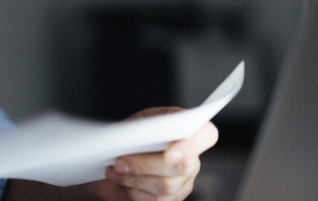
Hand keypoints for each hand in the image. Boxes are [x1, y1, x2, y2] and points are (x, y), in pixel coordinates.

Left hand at [87, 107, 218, 200]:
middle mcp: (191, 157)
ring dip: (135, 179)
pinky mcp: (173, 199)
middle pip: (182, 166)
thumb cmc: (125, 138)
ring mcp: (184, 181)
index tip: (168, 154)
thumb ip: (141, 128)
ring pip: (167, 186)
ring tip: (114, 171)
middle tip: (119, 162)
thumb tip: (138, 136)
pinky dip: (135, 192)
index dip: (192, 145)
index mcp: (185, 130)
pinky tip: (123, 184)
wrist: (111, 162)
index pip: (206, 135)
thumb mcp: (131, 124)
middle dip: (145, 164)